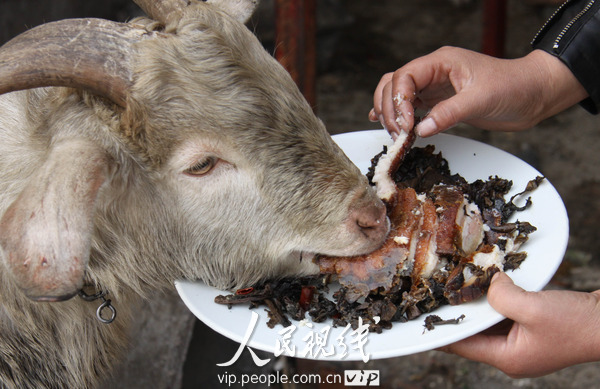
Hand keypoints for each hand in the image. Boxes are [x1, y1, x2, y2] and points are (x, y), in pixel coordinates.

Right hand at [370, 47, 587, 137]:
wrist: (533, 95)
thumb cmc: (514, 88)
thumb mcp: (482, 99)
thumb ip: (450, 113)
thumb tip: (421, 129)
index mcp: (442, 62)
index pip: (405, 76)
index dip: (399, 101)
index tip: (406, 124)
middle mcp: (434, 72)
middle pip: (394, 84)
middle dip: (390, 109)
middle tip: (397, 133)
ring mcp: (434, 87)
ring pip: (397, 94)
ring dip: (390, 113)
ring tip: (394, 133)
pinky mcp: (438, 102)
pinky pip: (409, 105)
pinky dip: (395, 114)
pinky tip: (387, 124)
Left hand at [439, 272, 599, 377]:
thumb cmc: (578, 324)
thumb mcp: (534, 308)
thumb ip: (502, 297)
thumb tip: (490, 283)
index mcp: (507, 357)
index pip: (461, 345)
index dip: (439, 331)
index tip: (419, 318)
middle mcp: (512, 353)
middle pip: (473, 333)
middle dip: (458, 313)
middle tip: (437, 293)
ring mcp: (523, 342)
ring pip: (489, 322)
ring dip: (479, 304)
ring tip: (459, 285)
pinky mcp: (533, 329)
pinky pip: (506, 315)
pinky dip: (497, 301)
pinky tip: (489, 284)